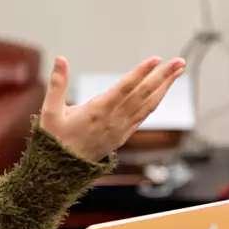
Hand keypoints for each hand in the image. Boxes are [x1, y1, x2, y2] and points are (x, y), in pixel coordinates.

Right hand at [38, 55, 185, 161]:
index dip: (140, 73)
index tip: (155, 59)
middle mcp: (114, 120)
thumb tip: (61, 59)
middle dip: (162, 76)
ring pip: (148, 105)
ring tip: (178, 71)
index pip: (124, 88)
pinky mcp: (123, 135)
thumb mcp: (50, 112)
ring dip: (164, 87)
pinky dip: (155, 101)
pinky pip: (144, 115)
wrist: (62, 170)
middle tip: (178, 61)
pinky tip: (162, 91)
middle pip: (143, 95)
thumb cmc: (54, 139)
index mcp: (97, 111)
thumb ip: (57, 84)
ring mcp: (121, 128)